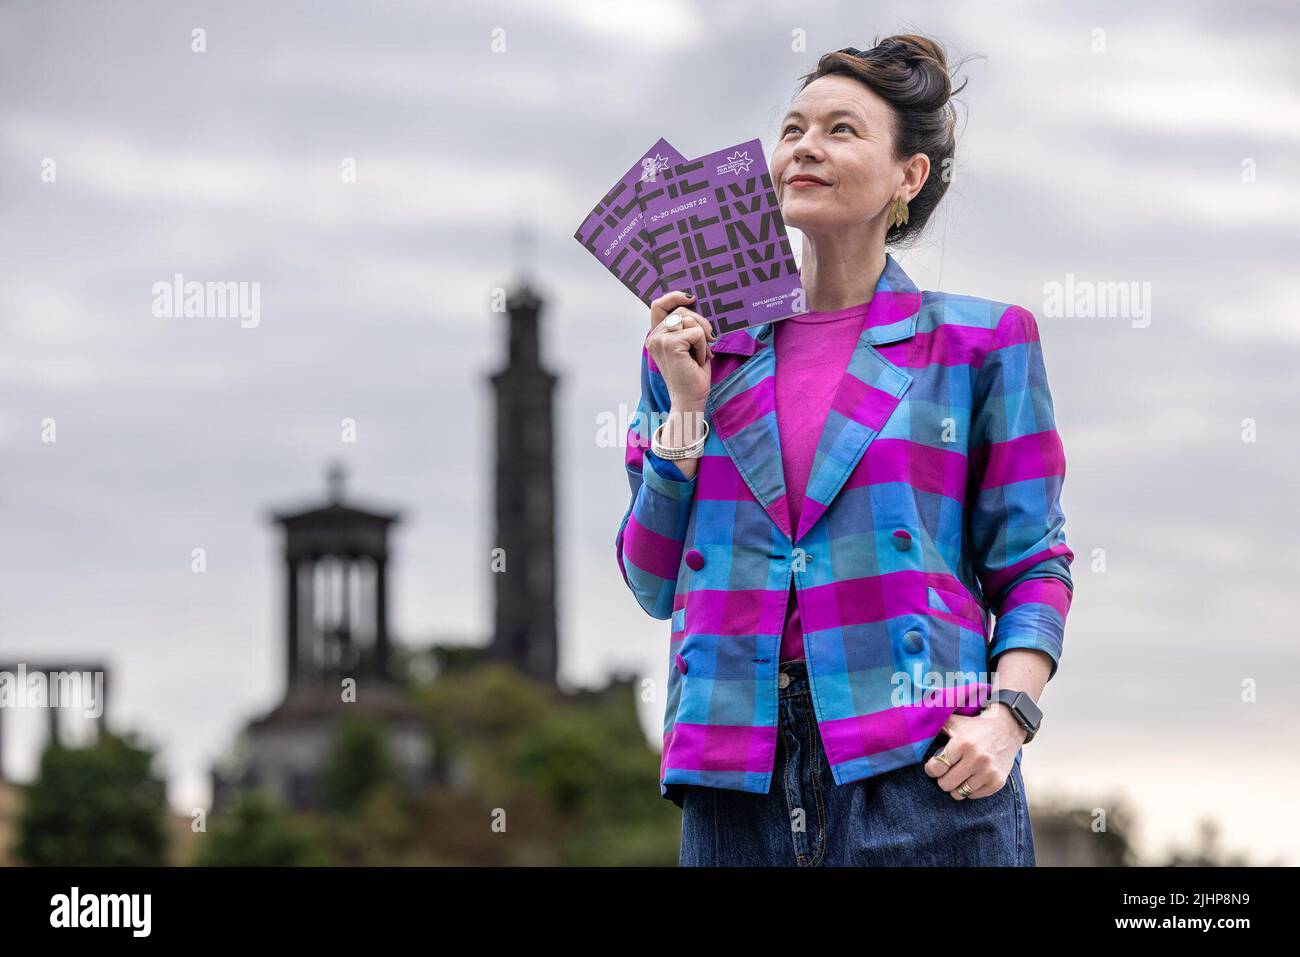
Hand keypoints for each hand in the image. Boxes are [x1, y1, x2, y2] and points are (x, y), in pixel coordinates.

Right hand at [647, 290, 716, 412]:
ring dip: (702, 337)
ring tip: (700, 355)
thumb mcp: (689, 345)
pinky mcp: (669, 345)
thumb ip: (687, 326)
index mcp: (657, 336)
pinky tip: (698, 361)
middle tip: (709, 341)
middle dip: (701, 322)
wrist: (690, 399)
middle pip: (682, 311)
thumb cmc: (692, 375)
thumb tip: (696, 305)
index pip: (659, 305)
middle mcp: (654, 337)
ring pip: (689, 319)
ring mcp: (659, 340)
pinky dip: (703, 346)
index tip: (691, 298)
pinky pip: (696, 333)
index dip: (674, 297)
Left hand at [922, 704, 1025, 799]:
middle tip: (945, 772)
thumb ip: (934, 725)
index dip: (931, 769)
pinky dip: (969, 790)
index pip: (937, 767)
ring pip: (959, 793)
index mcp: (963, 743)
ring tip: (957, 776)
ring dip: (954, 786)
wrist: (1007, 729)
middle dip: (941, 779)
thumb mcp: (954, 722)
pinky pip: (974, 796)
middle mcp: (977, 759)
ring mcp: (989, 772)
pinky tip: (970, 778)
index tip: (933, 767)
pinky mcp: (998, 782)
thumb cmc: (974, 727)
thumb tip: (911, 727)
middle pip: (946, 784)